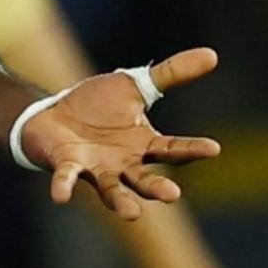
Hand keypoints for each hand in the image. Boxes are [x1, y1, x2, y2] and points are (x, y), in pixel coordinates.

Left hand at [20, 48, 222, 220]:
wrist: (53, 115)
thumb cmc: (97, 106)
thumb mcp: (134, 84)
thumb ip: (171, 73)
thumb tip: (212, 54)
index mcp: (144, 145)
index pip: (173, 150)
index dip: (193, 149)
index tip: (213, 147)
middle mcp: (124, 164)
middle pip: (145, 180)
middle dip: (158, 189)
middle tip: (172, 195)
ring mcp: (96, 169)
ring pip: (112, 190)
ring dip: (121, 201)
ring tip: (132, 213)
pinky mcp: (67, 166)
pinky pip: (66, 179)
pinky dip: (63, 186)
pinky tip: (61, 196)